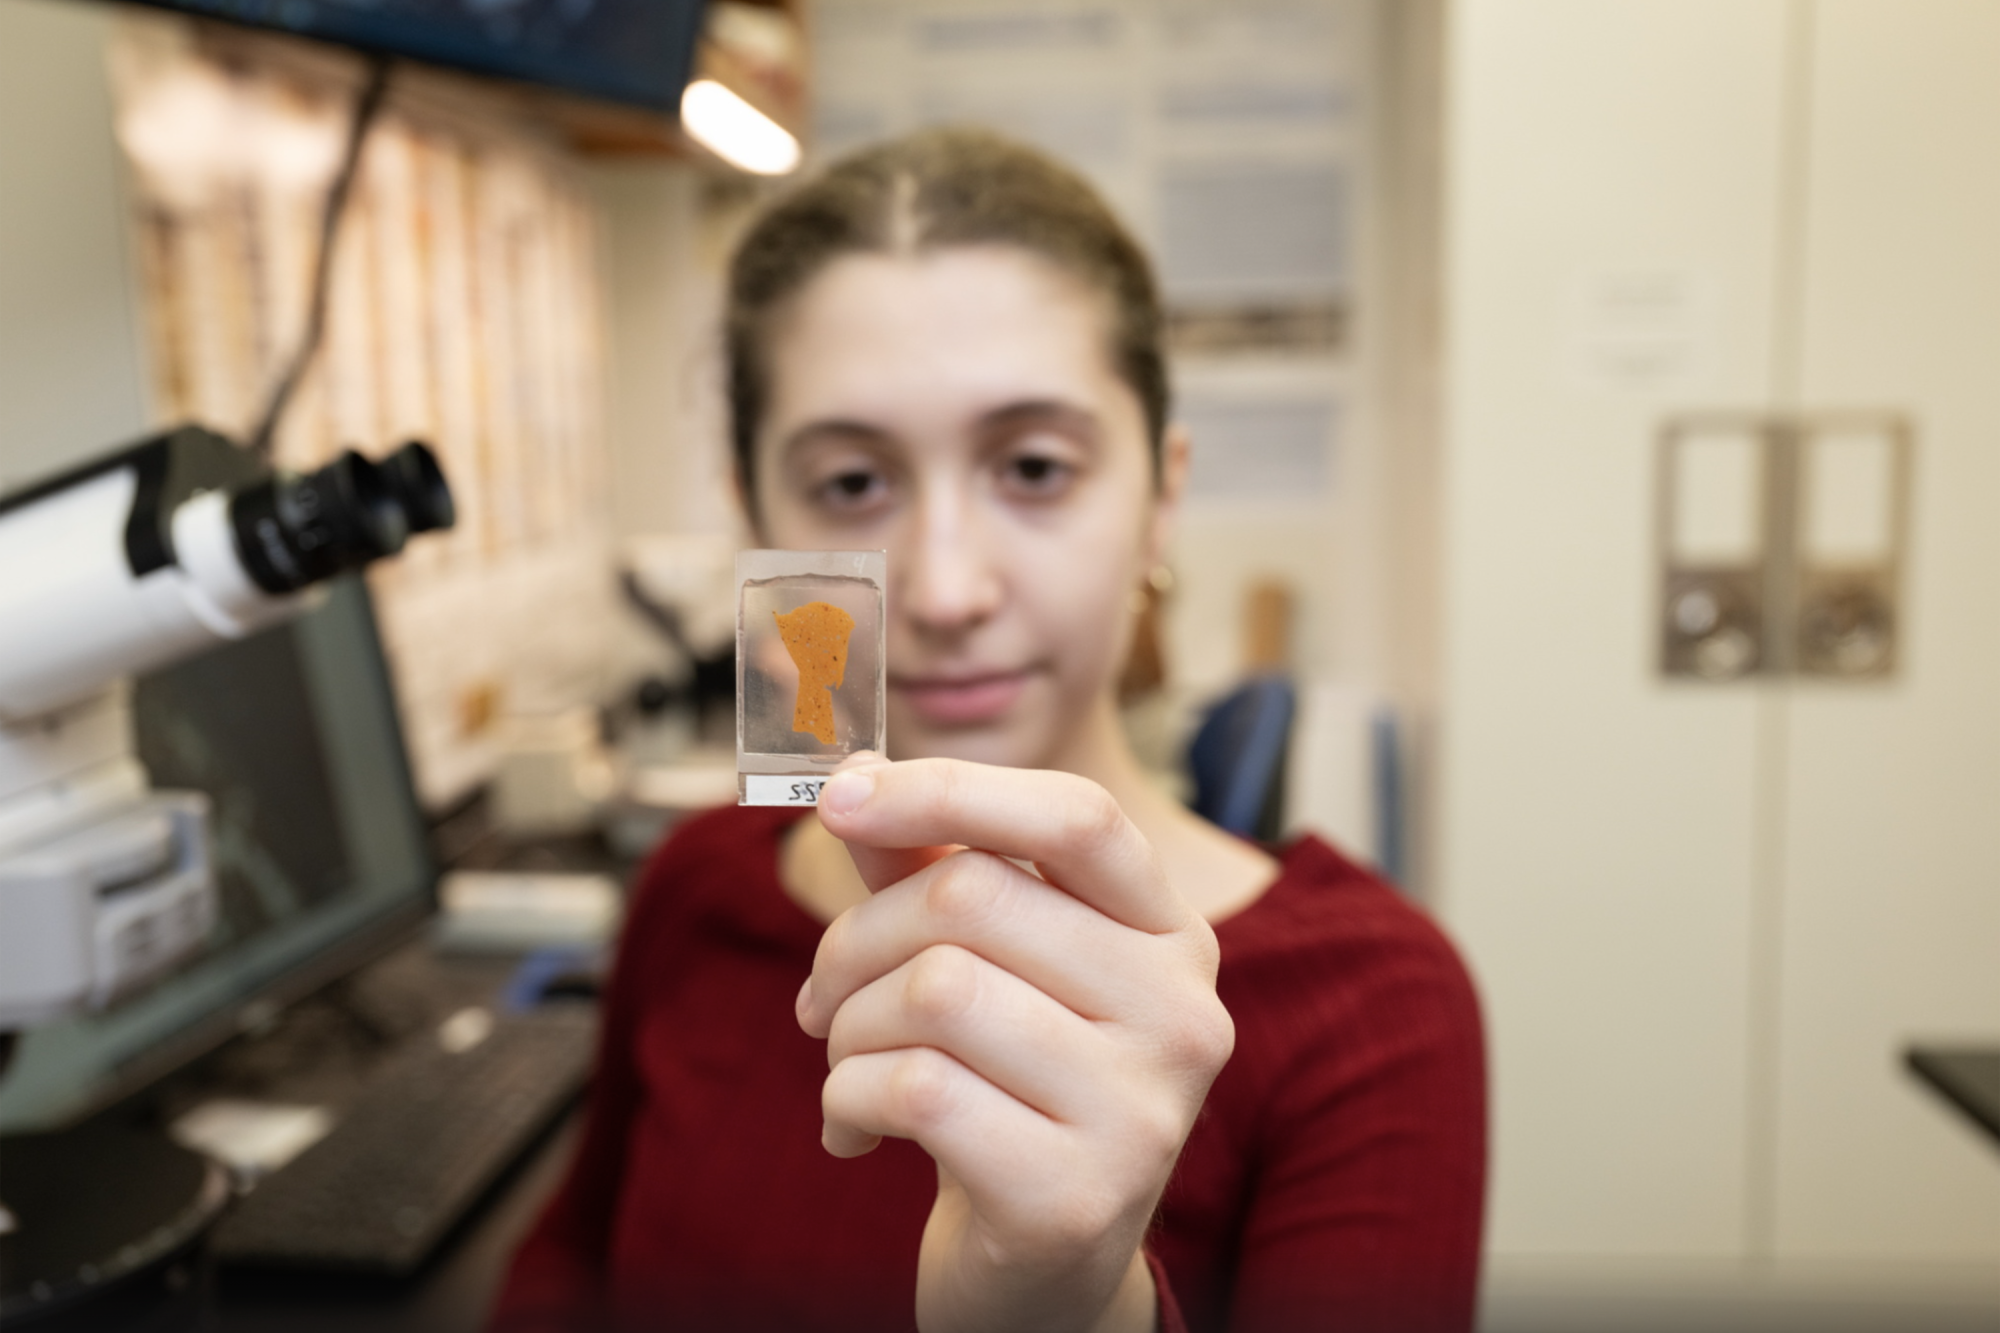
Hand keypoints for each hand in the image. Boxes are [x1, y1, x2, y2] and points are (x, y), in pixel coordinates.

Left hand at [797, 756, 1234, 1332]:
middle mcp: (1181, 1014)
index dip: (947, 789)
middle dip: (855, 941)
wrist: (1039, 1270)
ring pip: (935, 990)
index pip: (1077, 815)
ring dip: (847, 1028)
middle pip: (973, 897)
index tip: (840, 799)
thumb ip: (927, 870)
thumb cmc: (1004, 1090)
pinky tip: (855, 1130)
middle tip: (821, 996)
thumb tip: (854, 777)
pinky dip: (847, 1100)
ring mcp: (1142, 1110)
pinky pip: (914, 1089)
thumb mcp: (982, 967)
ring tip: (849, 1064)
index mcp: (1170, 935)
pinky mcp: (1075, 1195)